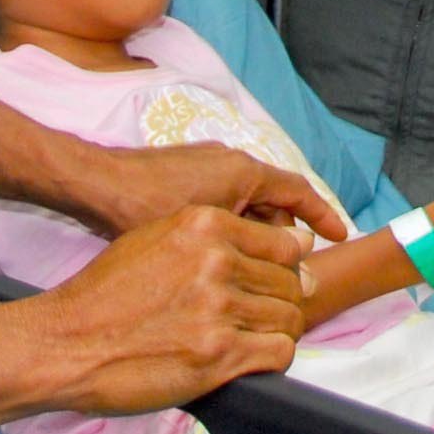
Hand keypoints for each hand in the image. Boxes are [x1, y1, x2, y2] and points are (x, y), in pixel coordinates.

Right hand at [32, 206, 313, 414]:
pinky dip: (273, 358)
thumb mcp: (158, 238)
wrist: (63, 343)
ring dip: (278, 331)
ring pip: (289, 317)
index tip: (277, 281)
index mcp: (206, 225)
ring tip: (253, 340)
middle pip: (291, 282)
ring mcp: (219, 308)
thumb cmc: (105, 294)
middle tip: (261, 317)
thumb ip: (216, 237)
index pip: (287, 243)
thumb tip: (289, 245)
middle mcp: (218, 261)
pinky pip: (279, 352)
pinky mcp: (218, 354)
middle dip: (283, 301)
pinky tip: (252, 360)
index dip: (288, 266)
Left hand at [68, 139, 349, 245]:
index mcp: (244, 170)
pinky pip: (224, 201)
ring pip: (247, 204)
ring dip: (254, 234)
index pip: (298, 192)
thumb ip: (249, 241)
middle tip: (287, 273)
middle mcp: (230, 160)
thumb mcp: (206, 232)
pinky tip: (217, 257)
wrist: (92, 183)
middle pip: (273, 201)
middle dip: (283, 236)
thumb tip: (284, 259)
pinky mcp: (184, 174)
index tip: (341, 237)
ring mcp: (206, 165)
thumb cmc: (143, 207)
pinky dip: (231, 226)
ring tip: (251, 272)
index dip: (323, 216)